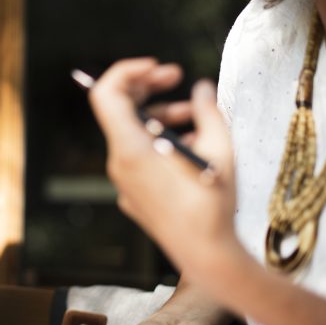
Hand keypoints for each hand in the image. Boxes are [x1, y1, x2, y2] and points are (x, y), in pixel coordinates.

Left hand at [87, 58, 242, 280]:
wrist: (206, 258)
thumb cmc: (212, 205)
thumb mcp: (219, 150)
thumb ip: (207, 111)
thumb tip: (202, 87)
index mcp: (131, 149)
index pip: (106, 94)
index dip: (127, 71)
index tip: (157, 66)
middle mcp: (119, 163)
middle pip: (120, 110)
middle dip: (148, 88)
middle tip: (176, 76)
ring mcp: (123, 181)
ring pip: (133, 134)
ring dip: (160, 116)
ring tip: (195, 116)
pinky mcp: (133, 195)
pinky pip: (139, 157)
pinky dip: (159, 142)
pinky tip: (192, 144)